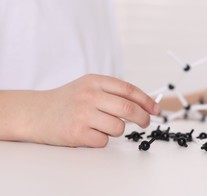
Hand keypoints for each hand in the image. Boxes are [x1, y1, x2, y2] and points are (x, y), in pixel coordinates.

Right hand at [26, 74, 158, 146]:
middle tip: (145, 122)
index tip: (156, 110)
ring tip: (103, 126)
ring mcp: (83, 114)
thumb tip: (144, 104)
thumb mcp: (88, 86)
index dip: (146, 101)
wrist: (35, 112)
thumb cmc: (67, 100)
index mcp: (95, 81)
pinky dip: (102, 140)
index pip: (129, 90)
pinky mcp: (77, 133)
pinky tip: (89, 133)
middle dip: (143, 118)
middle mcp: (89, 95)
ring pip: (118, 127)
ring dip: (117, 130)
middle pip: (129, 109)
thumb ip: (113, 92)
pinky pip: (104, 141)